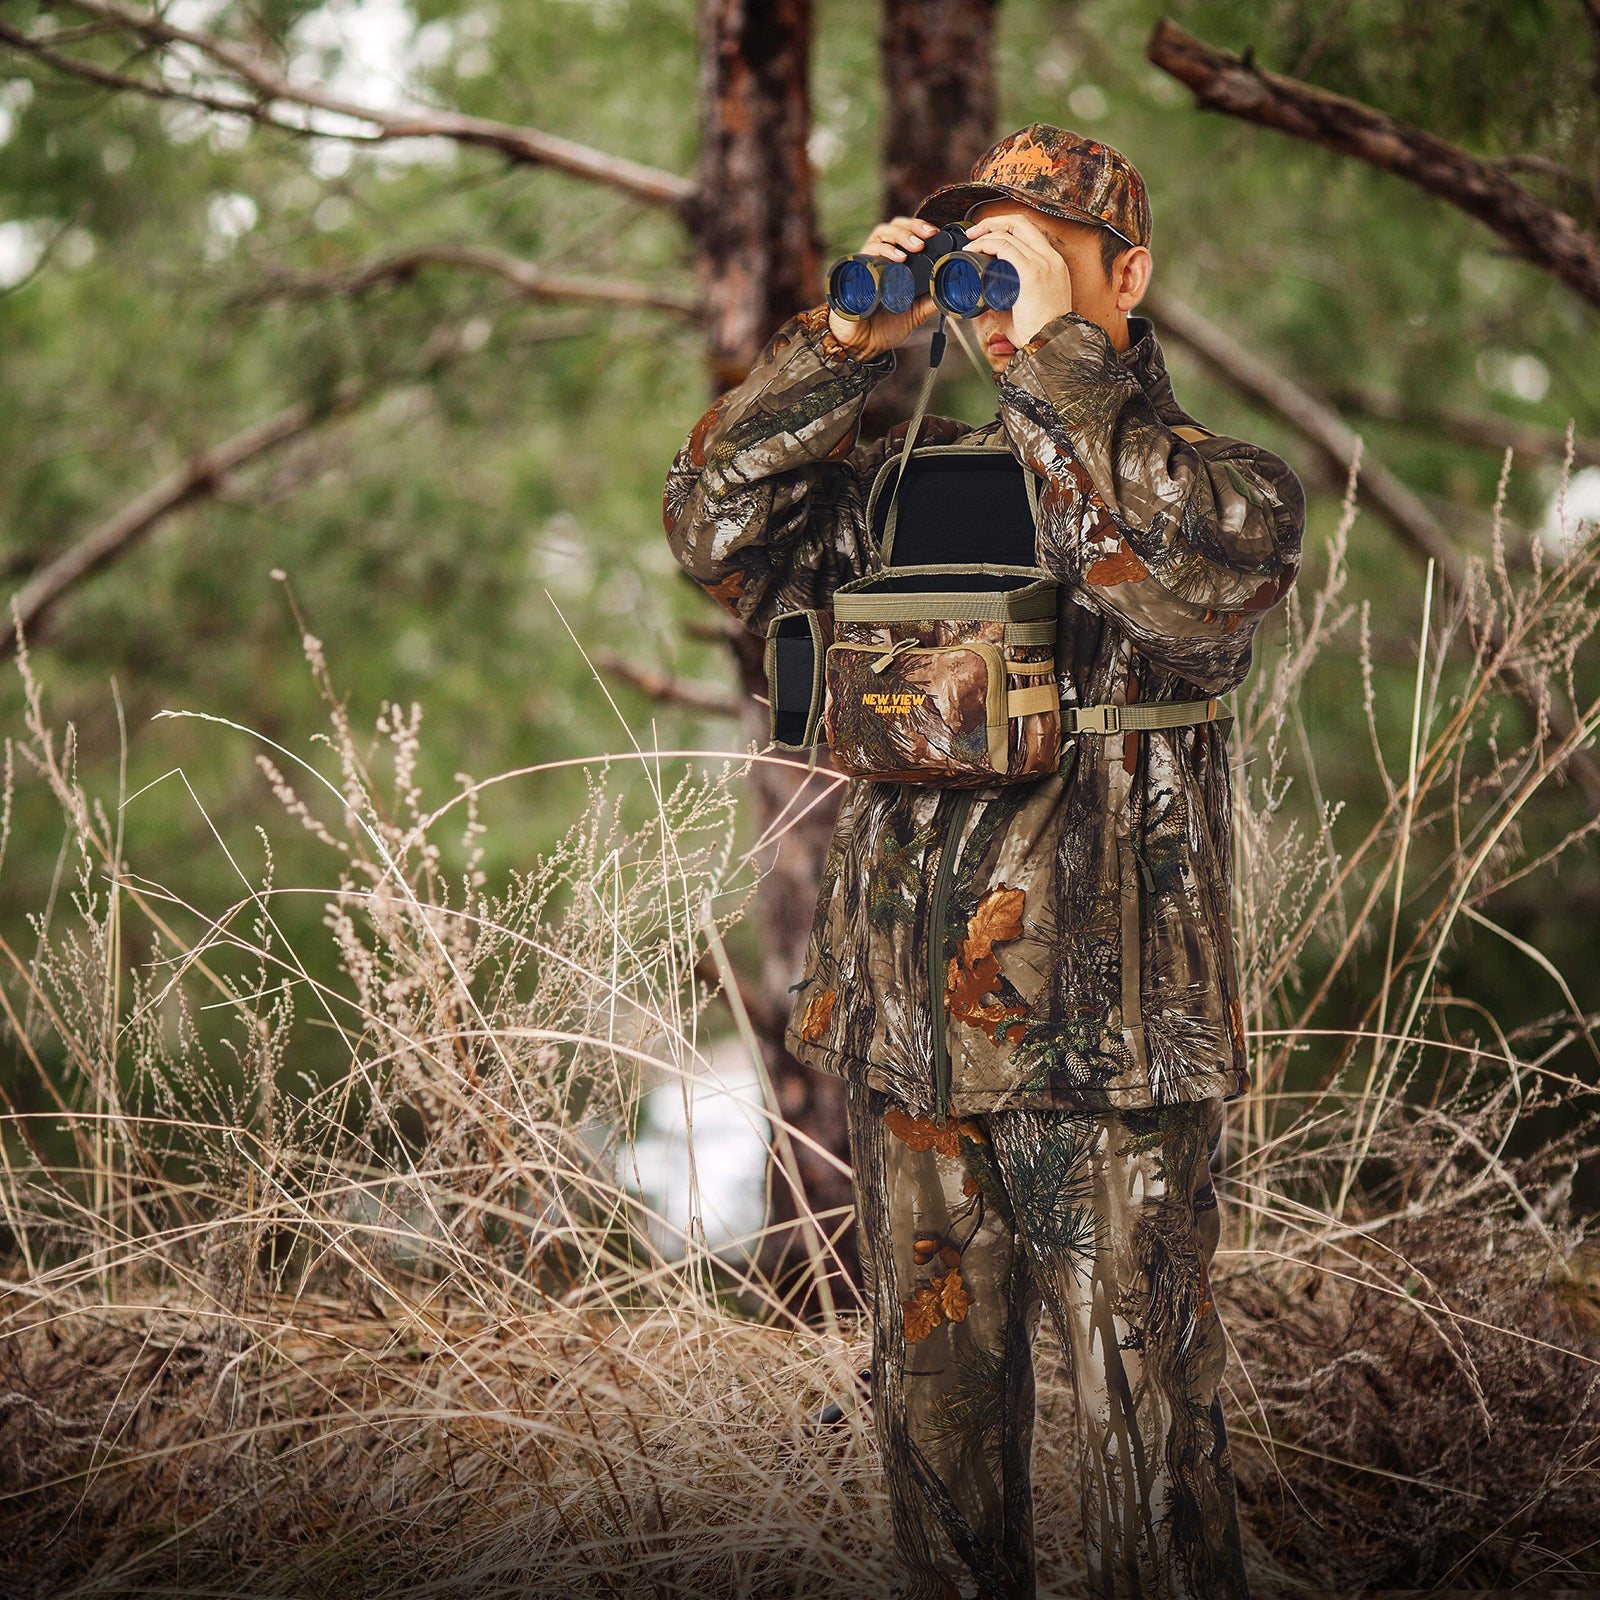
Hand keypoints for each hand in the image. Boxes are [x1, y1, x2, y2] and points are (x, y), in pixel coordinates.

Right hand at [826, 216, 939, 360]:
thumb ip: (931, 299)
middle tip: (928, 236)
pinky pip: (866, 253)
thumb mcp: (916, 312)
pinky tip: (897, 259)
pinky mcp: (854, 273)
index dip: (919, 227)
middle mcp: (880, 258)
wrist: (862, 346)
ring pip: (880, 234)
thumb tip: (952, 289)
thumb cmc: (885, 327)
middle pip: (894, 227)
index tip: (935, 233)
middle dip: (912, 227)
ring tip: (916, 246)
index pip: (906, 232)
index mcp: (895, 262)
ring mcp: (866, 264)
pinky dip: (883, 251)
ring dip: (900, 236)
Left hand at [961, 213, 1074, 346]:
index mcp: (1053, 264)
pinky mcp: (1031, 272)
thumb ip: (1008, 298)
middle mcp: (1051, 258)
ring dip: (986, 232)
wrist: (1053, 344)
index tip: (988, 236)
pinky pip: (1005, 246)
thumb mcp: (1026, 308)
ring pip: (1011, 232)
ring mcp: (1043, 263)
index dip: (1006, 228)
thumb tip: (986, 297)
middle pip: (1021, 223)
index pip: (1030, 232)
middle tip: (974, 233)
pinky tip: (974, 250)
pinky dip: (986, 244)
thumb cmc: (1040, 333)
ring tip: (970, 242)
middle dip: (994, 222)